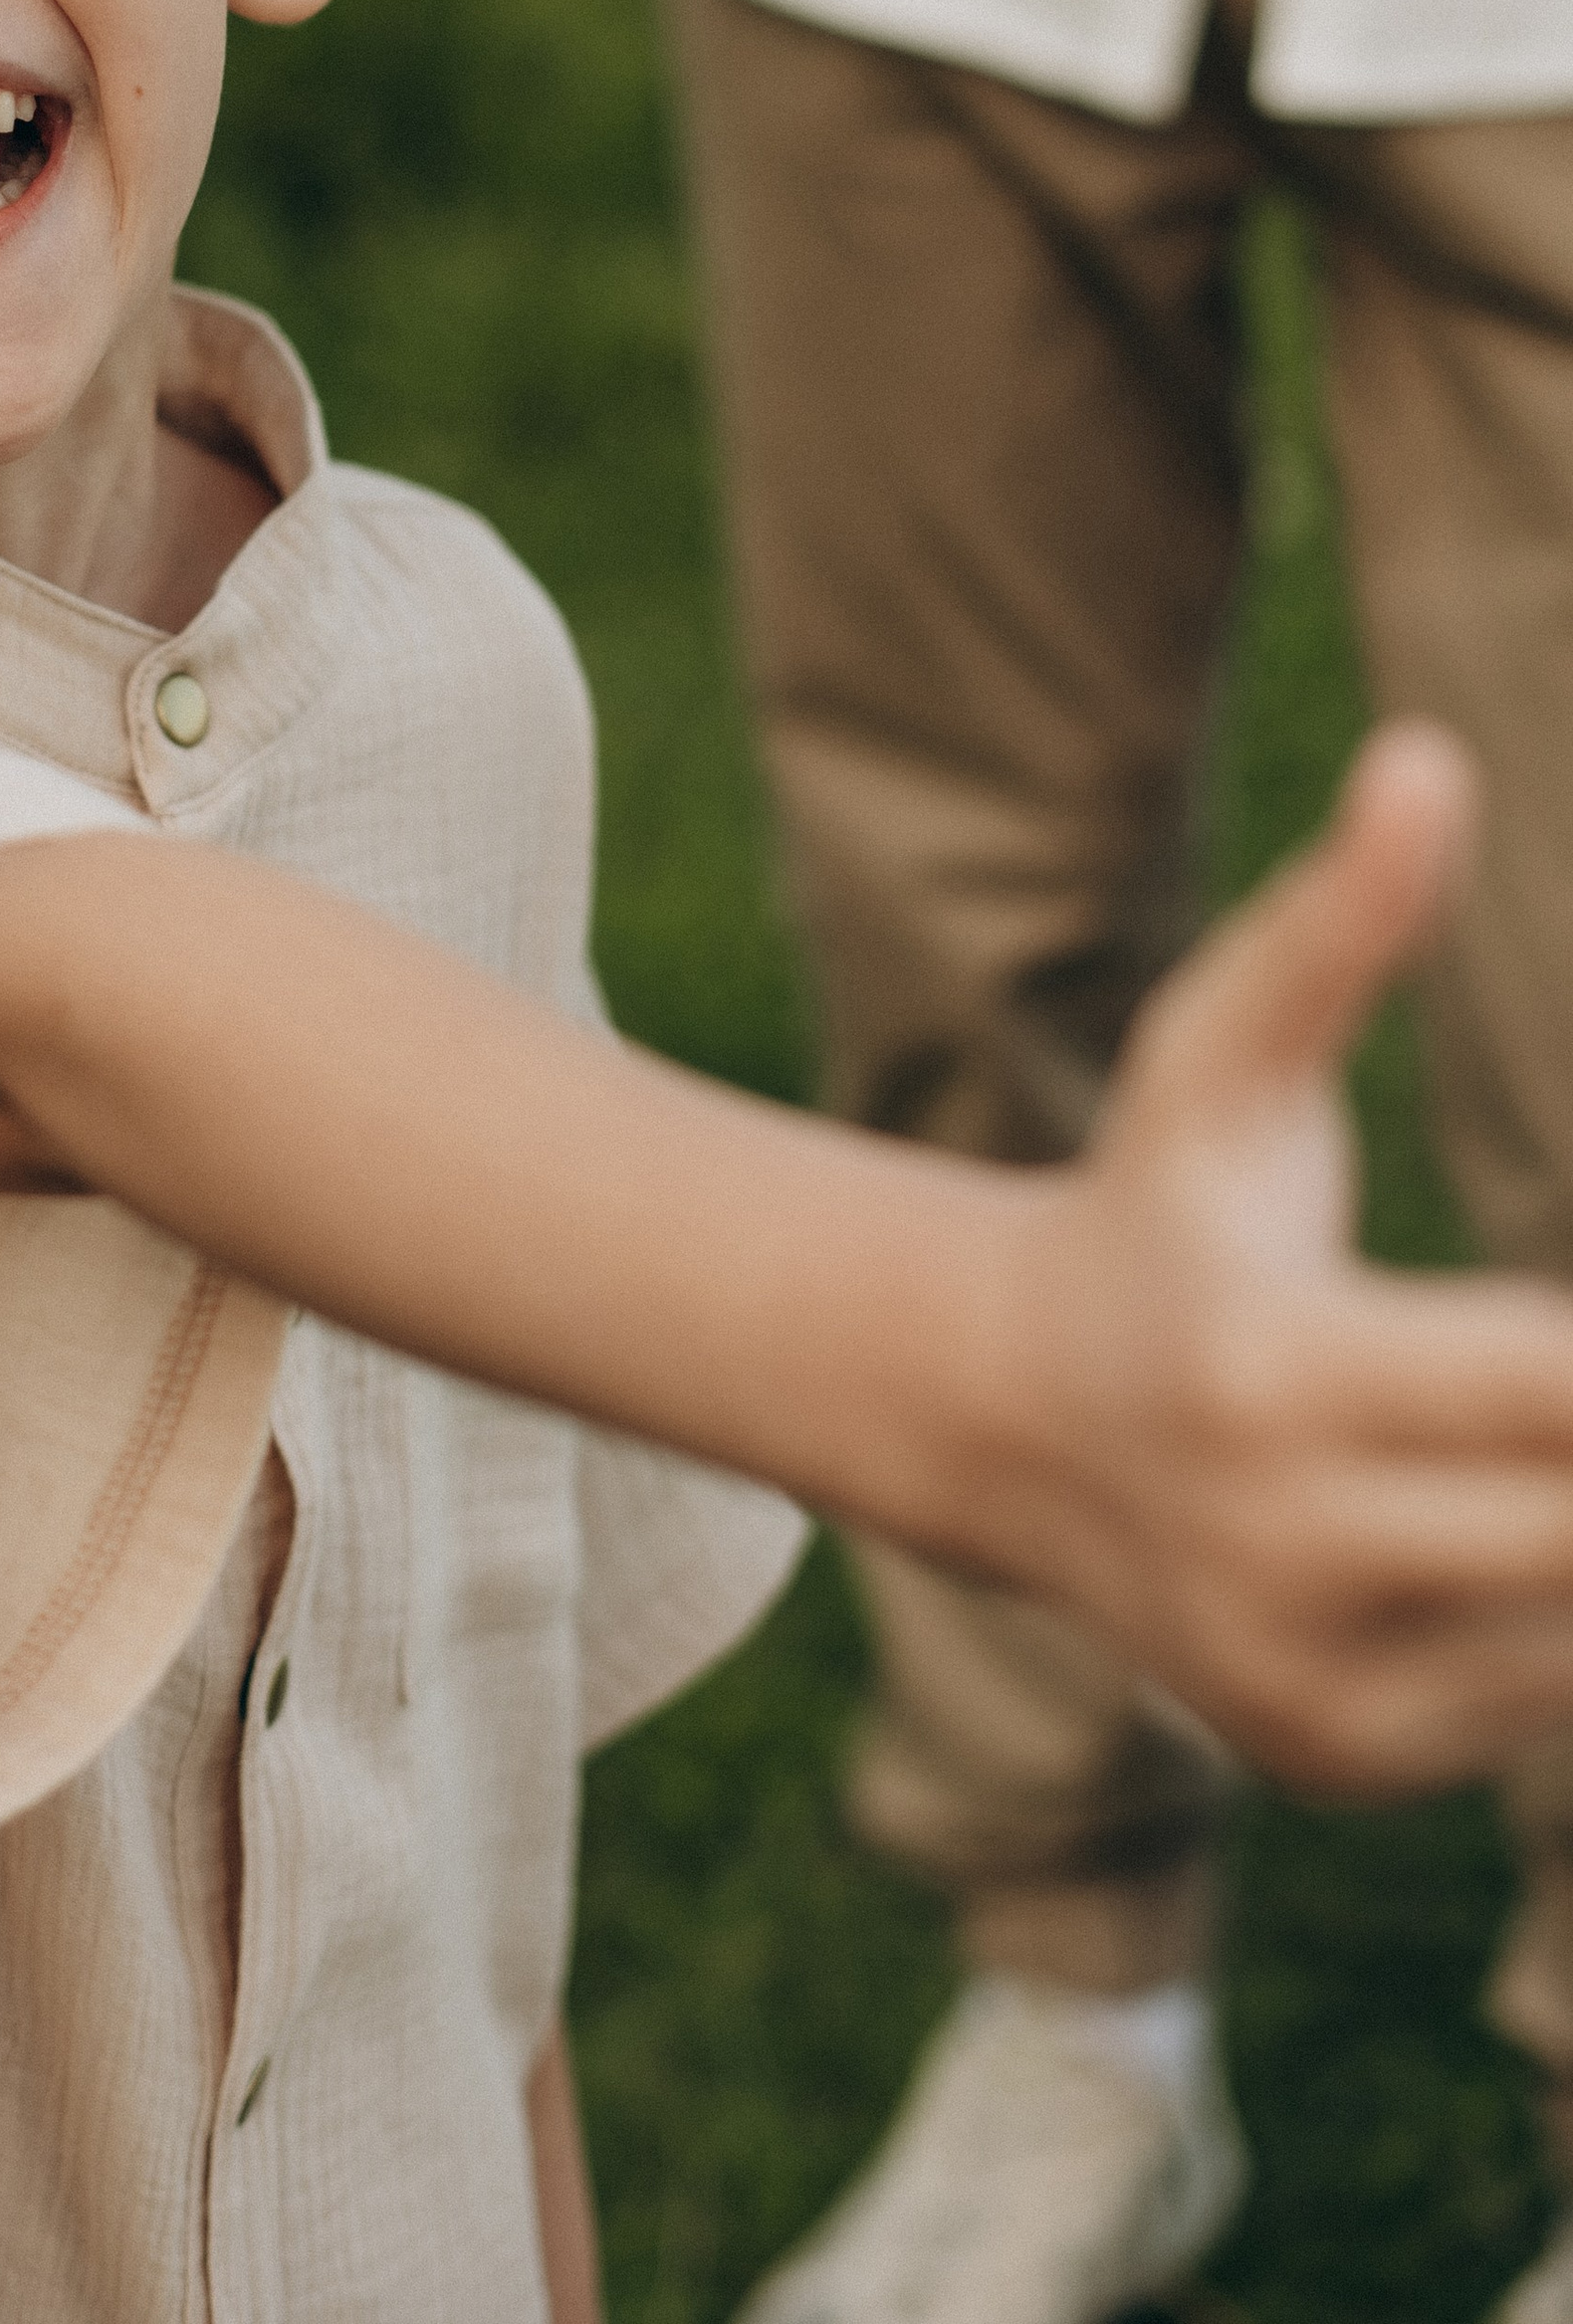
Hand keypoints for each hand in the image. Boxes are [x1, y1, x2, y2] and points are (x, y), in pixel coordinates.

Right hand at [1019, 723, 1572, 1790]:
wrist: (1003, 1419)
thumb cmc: (1160, 1198)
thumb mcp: (1224, 1057)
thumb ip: (1338, 923)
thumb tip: (1432, 762)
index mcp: (1271, 1373)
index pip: (1558, 1395)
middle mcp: (1283, 1552)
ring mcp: (1306, 1680)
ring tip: (1534, 1415)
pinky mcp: (1335, 1757)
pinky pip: (1538, 1702)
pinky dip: (1563, 1608)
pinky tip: (1520, 1510)